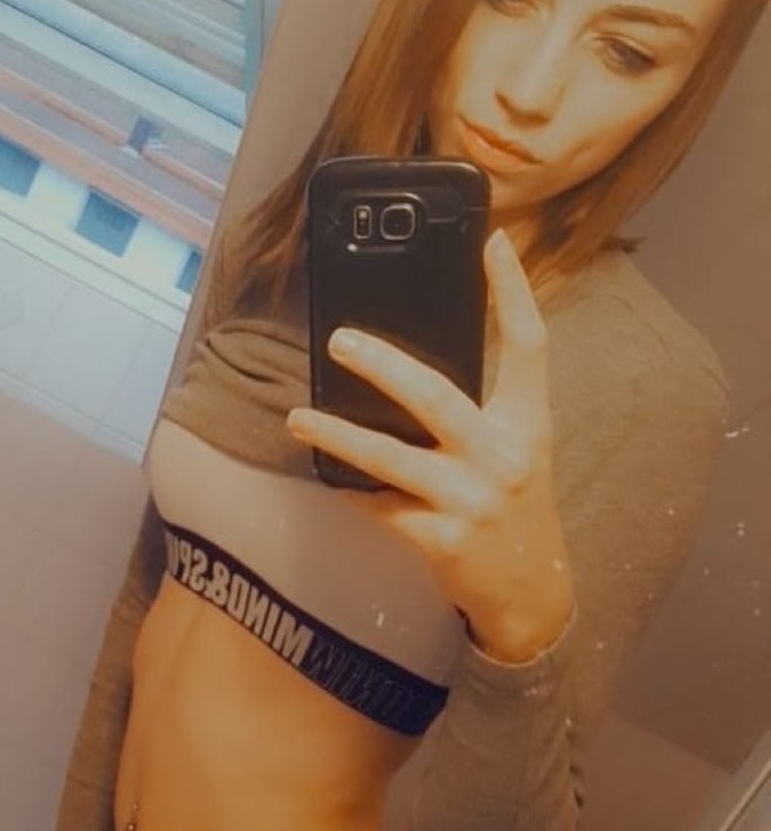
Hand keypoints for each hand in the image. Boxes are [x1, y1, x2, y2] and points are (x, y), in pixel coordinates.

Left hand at [287, 229, 573, 662]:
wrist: (532, 589)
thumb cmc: (514, 506)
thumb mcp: (518, 449)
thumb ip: (481, 409)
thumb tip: (409, 365)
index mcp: (529, 423)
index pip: (529, 345)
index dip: (514, 291)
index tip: (492, 241)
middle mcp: (504, 456)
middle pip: (436, 396)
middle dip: (383, 366)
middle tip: (339, 340)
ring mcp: (472, 500)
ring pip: (391, 458)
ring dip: (337, 436)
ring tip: (298, 419)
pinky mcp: (443, 540)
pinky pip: (380, 507)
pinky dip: (350, 491)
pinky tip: (325, 476)